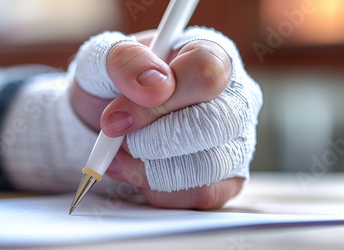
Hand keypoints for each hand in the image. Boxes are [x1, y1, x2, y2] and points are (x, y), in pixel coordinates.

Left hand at [69, 28, 260, 208]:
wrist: (115, 119)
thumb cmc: (118, 83)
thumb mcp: (105, 58)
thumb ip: (125, 60)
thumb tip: (154, 86)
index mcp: (212, 54)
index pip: (205, 74)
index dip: (162, 99)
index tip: (118, 116)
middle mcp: (236, 97)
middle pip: (211, 125)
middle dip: (150, 139)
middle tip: (116, 135)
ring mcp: (238, 139)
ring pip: (207, 166)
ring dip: (150, 168)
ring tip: (122, 154)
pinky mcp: (229, 177)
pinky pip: (202, 194)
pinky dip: (159, 190)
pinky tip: (137, 172)